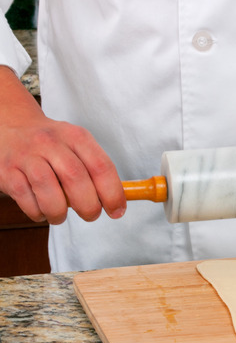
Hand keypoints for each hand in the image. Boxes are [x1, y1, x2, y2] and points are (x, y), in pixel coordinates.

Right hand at [0, 67, 125, 223]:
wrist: (10, 126)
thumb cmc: (52, 144)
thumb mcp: (77, 145)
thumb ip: (96, 170)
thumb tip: (116, 202)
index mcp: (76, 136)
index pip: (101, 166)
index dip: (113, 193)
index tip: (117, 211)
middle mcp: (51, 143)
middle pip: (76, 178)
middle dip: (88, 206)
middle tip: (91, 215)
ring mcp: (27, 156)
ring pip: (48, 191)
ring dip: (60, 212)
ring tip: (60, 216)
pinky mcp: (7, 170)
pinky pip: (26, 198)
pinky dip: (37, 212)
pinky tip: (42, 210)